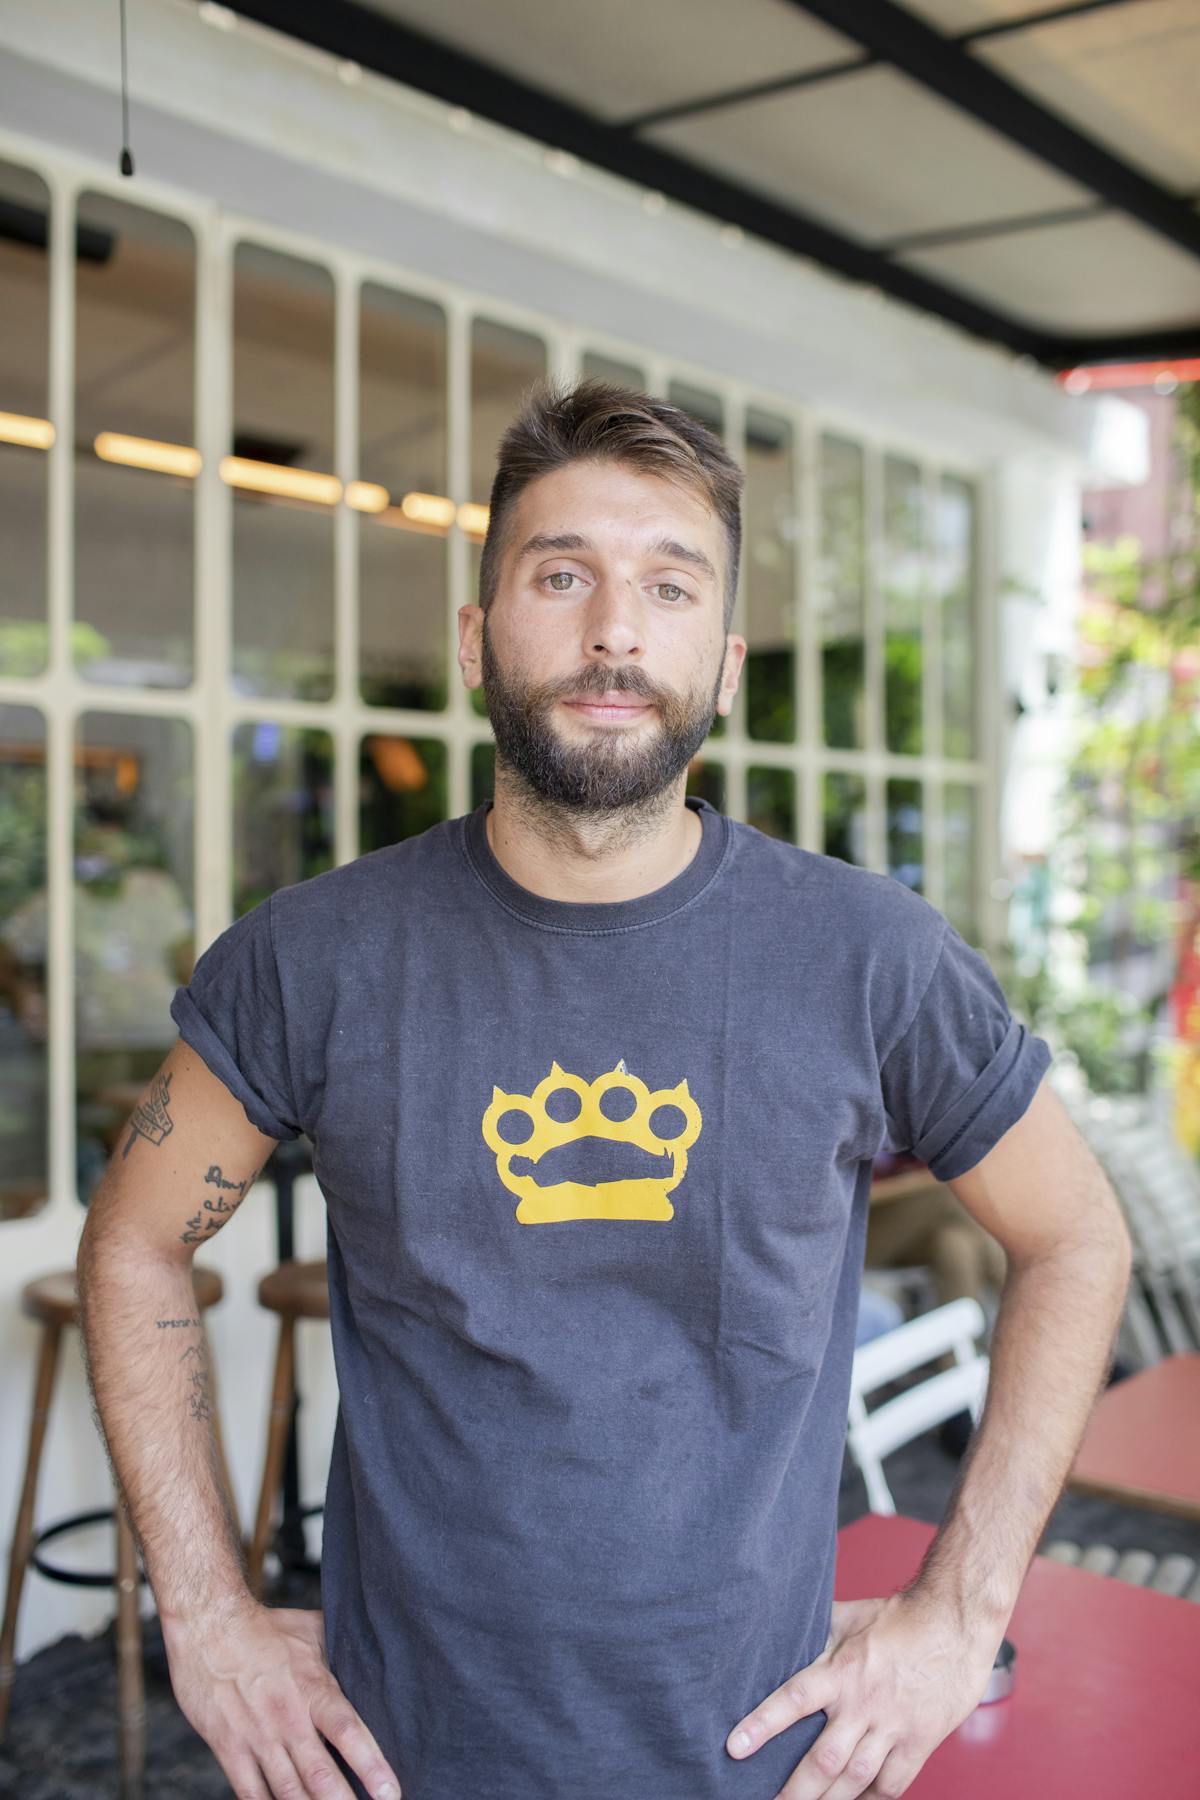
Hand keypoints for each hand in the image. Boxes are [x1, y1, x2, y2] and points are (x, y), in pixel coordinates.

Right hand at [161, 1596, 401, 1798]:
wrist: (209, 1626)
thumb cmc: (264, 1628)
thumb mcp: (311, 1630)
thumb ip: (340, 1649)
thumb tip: (372, 1647)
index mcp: (313, 1689)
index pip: (348, 1732)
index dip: (371, 1765)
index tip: (390, 1793)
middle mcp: (288, 1719)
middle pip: (320, 1774)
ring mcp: (257, 1738)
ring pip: (288, 1791)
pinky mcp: (229, 1749)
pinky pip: (250, 1792)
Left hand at [725, 1589, 1002, 1797]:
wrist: (955, 1623)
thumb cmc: (900, 1617)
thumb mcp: (850, 1618)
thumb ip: (816, 1635)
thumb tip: (781, 1638)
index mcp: (842, 1670)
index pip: (793, 1700)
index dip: (763, 1724)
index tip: (735, 1747)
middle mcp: (864, 1703)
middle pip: (824, 1758)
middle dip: (795, 1790)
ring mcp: (894, 1726)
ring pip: (855, 1779)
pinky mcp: (919, 1741)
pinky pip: (892, 1783)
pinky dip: (871, 1798)